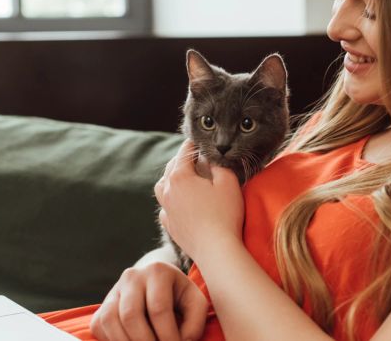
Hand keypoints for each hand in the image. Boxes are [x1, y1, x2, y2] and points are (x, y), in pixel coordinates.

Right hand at [89, 261, 208, 340]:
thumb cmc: (179, 296)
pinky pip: (100, 326)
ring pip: (111, 321)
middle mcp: (132, 277)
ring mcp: (114, 290)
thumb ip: (194, 324)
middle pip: (131, 315)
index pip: (159, 309)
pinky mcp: (102, 306)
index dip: (168, 336)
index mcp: (158, 272)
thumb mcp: (195, 303)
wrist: (156, 283)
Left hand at [155, 140, 243, 260]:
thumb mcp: (228, 182)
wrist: (216, 249)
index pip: (184, 153)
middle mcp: (168, 191)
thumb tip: (210, 160)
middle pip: (171, 168)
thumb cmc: (225, 214)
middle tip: (194, 156)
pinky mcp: (170, 226)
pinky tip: (179, 203)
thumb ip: (218, 165)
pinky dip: (170, 200)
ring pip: (162, 187)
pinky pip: (165, 207)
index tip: (198, 139)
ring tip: (182, 178)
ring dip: (171, 179)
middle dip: (182, 159)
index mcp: (180, 176)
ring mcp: (166, 210)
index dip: (193, 144)